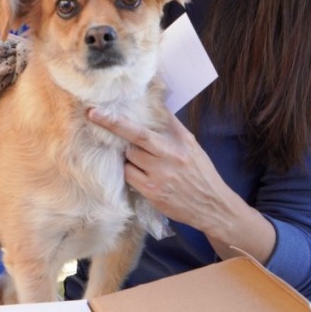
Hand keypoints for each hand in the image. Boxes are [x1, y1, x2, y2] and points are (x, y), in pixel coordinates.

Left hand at [87, 108, 229, 229]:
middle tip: (97, 118)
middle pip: (135, 138)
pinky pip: (129, 176)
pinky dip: (129, 172)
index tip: (97, 111)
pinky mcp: (152, 192)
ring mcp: (160, 175)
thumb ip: (171, 127)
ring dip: (126, 156)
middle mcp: (170, 155)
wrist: (213, 206)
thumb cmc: (200, 173)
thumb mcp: (191, 146)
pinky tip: (138, 173)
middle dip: (115, 128)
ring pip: (129, 158)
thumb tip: (153, 104)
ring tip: (135, 158)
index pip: (147, 126)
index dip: (119, 119)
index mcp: (180, 141)